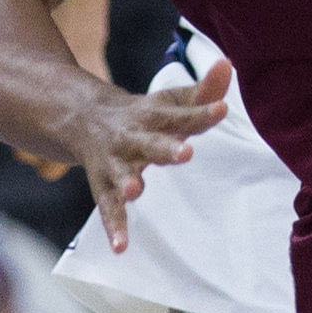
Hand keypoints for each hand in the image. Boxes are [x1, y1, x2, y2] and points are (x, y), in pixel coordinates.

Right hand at [61, 60, 232, 253]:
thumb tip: (229, 64)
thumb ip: (202, 91)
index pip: (181, 115)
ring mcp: (115, 164)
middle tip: (185, 152)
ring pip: (121, 174)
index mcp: (151, 116)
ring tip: (136, 192)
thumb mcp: (168, 101)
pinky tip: (120, 247)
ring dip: (128, 183)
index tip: (222, 109)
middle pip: (150, 143)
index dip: (202, 112)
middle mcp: (131, 138)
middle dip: (166, 148)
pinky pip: (107, 209)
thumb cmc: (141, 115)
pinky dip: (113, 228)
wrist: (82, 118)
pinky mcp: (103, 187)